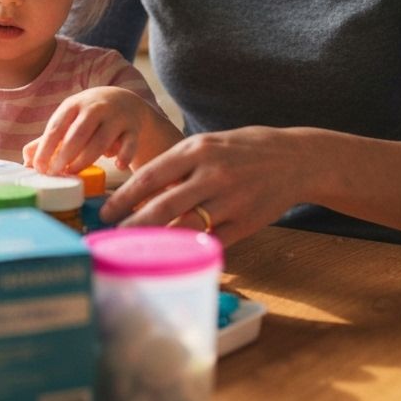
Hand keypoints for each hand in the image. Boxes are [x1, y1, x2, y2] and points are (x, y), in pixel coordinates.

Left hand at [24, 87, 154, 175]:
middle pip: (78, 133)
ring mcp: (115, 117)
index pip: (57, 127)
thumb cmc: (89, 116)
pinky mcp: (132, 128)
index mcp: (73, 106)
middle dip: (65, 154)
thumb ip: (49, 140)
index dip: (46, 148)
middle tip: (56, 173)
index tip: (39, 168)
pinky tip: (118, 166)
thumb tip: (26, 161)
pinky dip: (125, 154)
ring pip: (101, 140)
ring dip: (87, 158)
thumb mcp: (68, 120)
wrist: (125, 101)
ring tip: (75, 173)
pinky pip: (129, 142)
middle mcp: (94, 109)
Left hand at [99, 126, 311, 245]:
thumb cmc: (243, 149)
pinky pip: (212, 241)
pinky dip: (192, 250)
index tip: (105, 211)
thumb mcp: (208, 144)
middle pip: (163, 205)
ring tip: (137, 249)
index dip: (125, 197)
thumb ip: (178, 165)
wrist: (295, 158)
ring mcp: (231, 199)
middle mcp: (212, 173)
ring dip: (158, 241)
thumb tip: (141, 191)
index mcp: (198, 149)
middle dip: (133, 224)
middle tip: (112, 237)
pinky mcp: (246, 222)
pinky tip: (174, 256)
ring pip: (186, 227)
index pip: (151, 175)